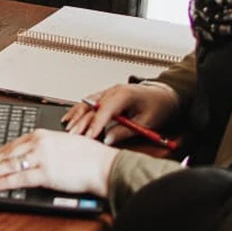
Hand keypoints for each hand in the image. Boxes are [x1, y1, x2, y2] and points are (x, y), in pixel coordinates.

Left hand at [0, 128, 117, 196]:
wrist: (103, 165)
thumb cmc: (89, 157)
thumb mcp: (63, 144)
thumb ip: (45, 148)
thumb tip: (32, 157)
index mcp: (41, 135)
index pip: (11, 145)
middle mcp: (38, 144)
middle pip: (5, 154)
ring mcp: (40, 158)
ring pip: (7, 165)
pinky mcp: (45, 173)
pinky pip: (17, 178)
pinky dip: (1, 182)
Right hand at [62, 82, 179, 144]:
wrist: (162, 96)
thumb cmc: (157, 107)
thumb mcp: (146, 123)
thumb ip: (125, 131)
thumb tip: (108, 139)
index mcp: (125, 94)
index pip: (106, 108)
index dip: (96, 123)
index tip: (89, 136)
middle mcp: (113, 91)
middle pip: (93, 107)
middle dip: (82, 123)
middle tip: (74, 137)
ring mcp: (107, 92)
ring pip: (87, 103)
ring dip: (77, 117)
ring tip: (69, 130)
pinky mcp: (104, 96)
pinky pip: (87, 102)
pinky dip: (77, 110)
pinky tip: (69, 118)